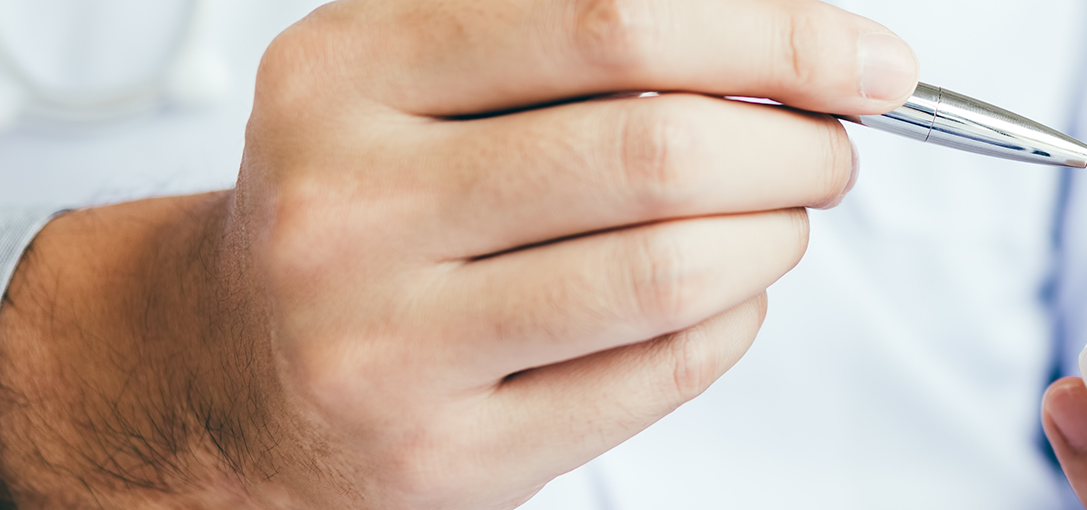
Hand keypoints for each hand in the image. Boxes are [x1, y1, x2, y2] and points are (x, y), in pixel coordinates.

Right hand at [0, 0, 916, 506]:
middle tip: (832, 147)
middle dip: (793, 144)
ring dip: (774, 236)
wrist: (225, 376)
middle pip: (653, 152)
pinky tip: (727, 294)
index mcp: (347, 75)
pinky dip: (731, 323)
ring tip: (783, 218)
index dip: (771, 35)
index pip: (610, 25)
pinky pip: (653, 376)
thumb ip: (571, 47)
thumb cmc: (356, 213)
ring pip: (666, 273)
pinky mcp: (444, 454)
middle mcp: (349, 205)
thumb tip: (780, 45)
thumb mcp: (411, 82)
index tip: (861, 55)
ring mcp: (388, 343)